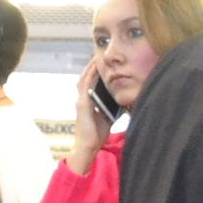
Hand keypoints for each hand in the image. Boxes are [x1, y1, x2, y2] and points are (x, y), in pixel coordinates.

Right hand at [69, 54, 109, 172]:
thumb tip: (122, 98)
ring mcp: (80, 102)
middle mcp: (81, 100)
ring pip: (83, 80)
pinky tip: (95, 68)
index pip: (89, 83)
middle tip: (98, 55)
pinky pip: (85, 87)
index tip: (101, 62)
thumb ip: (111, 107)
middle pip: (85, 78)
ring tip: (96, 58)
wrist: (88, 148)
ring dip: (89, 68)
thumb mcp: (107, 117)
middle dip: (91, 66)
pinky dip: (90, 76)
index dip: (94, 72)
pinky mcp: (82, 106)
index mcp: (87, 103)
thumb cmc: (97, 135)